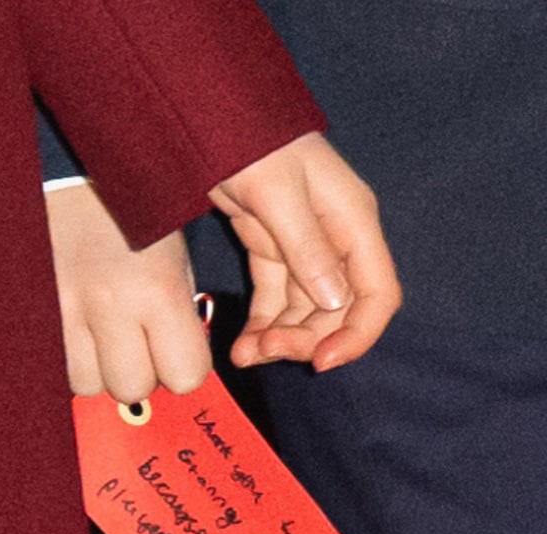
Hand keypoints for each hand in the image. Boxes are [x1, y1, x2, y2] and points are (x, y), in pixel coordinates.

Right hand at [45, 182, 209, 403]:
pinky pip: (53, 367)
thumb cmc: (127, 210)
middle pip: (134, 389)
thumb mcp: (173, 257)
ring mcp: (64, 310)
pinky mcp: (31, 310)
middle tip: (133, 338)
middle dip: (138, 372)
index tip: (174, 347)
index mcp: (157, 289)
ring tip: (98, 330)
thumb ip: (179, 314)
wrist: (64, 166)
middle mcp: (110, 305)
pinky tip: (73, 327)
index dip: (183, 367)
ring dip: (97, 368)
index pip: (187, 377)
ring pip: (88, 385)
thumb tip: (179, 368)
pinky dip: (66, 357)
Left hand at [209, 132, 401, 371]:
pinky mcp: (273, 254)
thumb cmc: (251, 142)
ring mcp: (305, 251)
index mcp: (353, 224)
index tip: (323, 360)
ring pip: (305, 313)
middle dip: (306, 339)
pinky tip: (242, 347)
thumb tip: (335, 302)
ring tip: (245, 354)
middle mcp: (336, 242)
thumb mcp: (277, 193)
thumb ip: (306, 248)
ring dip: (279, 340)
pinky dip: (261, 326)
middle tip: (266, 350)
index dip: (357, 335)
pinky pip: (275, 302)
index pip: (377, 294)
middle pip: (338, 313)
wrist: (212, 118)